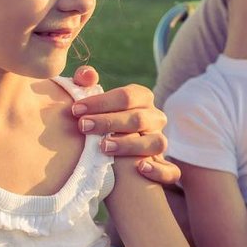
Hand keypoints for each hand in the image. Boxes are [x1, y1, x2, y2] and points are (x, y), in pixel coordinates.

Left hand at [69, 66, 177, 183]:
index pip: (126, 96)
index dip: (101, 101)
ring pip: (156, 143)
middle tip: (83, 126)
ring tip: (103, 147)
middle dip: (109, 122)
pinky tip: (140, 169)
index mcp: (142, 98)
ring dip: (130, 145)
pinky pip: (171, 171)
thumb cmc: (99, 120)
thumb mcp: (92, 102)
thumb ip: (85, 84)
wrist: (112, 151)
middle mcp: (155, 118)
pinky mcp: (164, 167)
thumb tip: (88, 75)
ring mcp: (160, 142)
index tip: (76, 109)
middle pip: (138, 118)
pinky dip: (159, 170)